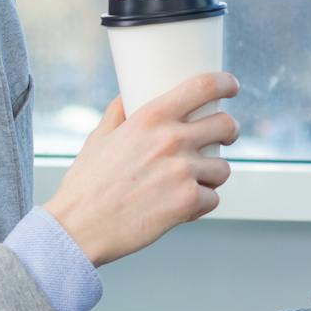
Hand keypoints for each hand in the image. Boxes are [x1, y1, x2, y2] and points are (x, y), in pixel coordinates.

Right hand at [44, 73, 240, 265]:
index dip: (225, 83)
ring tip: (192, 182)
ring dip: (212, 176)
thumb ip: (118, 113)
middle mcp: (171, 139)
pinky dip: (200, 205)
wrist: (79, 228)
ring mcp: (182, 171)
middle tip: (223, 139)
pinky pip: (213, 199)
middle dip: (229, 132)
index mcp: (150, 117)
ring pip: (223, 168)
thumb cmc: (86, 184)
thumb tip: (127, 94)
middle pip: (225, 125)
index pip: (203, 86)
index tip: (231, 86)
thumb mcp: (99, 138)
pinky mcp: (188, 201)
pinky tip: (181, 207)